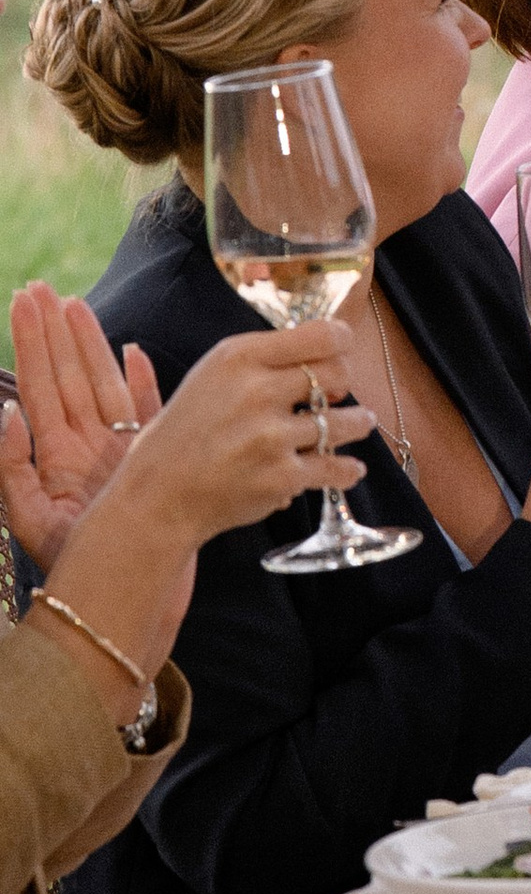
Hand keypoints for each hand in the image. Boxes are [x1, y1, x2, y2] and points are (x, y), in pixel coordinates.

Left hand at [1, 285, 165, 571]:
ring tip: (77, 306)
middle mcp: (87, 448)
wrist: (126, 604)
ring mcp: (120, 453)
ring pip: (102, 386)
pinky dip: (143, 383)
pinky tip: (135, 354)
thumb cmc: (79, 571)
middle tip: (44, 289)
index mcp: (55, 459)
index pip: (39, 387)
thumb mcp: (32, 524)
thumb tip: (9, 412)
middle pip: (68, 378)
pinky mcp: (154, 462)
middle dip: (56, 333)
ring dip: (91, 346)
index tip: (26, 301)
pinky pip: (149, 412)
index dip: (32, 343)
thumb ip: (11, 471)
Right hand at [34, 319, 365, 695]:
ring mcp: (272, 437)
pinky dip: (348, 468)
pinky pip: (336, 467)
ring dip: (357, 422)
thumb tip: (328, 354)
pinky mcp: (282, 477)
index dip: (342, 340)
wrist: (158, 495)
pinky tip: (350, 466)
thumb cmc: (186, 431)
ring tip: (360, 422)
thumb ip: (265, 361)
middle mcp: (257, 391)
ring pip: (345, 422)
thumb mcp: (213, 375)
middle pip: (338, 374)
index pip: (322, 334)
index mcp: (240, 357)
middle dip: (342, 384)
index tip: (343, 349)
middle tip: (338, 393)